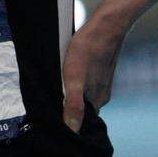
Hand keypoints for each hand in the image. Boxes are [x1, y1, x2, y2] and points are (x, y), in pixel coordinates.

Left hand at [61, 11, 127, 133]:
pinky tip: (68, 75)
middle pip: (83, 111)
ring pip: (85, 97)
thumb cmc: (88, 50)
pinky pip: (87, 84)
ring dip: (72, 96)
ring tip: (56, 89)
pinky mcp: (101, 71)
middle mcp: (102, 95)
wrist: (107, 26)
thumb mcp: (74, 78)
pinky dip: (77, 84)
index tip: (54, 121)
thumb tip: (72, 130)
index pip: (82, 123)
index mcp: (96, 101)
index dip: (69, 124)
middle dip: (69, 111)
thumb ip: (74, 104)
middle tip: (51, 104)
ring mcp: (102, 83)